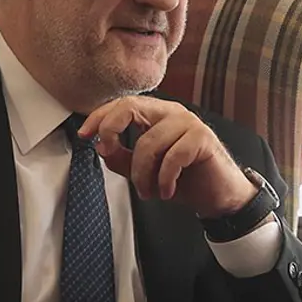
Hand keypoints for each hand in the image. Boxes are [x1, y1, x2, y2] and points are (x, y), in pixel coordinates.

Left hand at [79, 96, 256, 217]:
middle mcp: (172, 112)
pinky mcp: (202, 138)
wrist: (218, 196)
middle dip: (112, 130)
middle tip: (109, 154)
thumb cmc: (183, 179)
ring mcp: (189, 123)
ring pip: (149, 142)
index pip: (123, 104)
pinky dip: (164, 180)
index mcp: (157, 114)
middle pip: (132, 107)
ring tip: (148, 192)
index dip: (100, 117)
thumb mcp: (145, 170)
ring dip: (142, 174)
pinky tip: (167, 191)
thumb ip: (122, 157)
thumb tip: (101, 147)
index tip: (84, 134)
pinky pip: (172, 157)